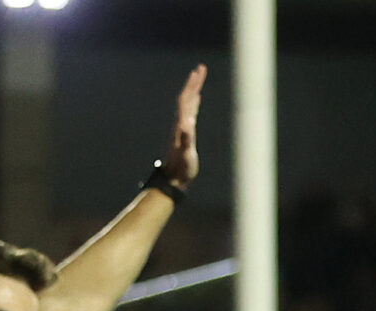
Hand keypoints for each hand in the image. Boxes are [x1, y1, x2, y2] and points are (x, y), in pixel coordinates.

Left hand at [158, 66, 204, 188]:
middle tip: (201, 68)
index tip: (197, 72)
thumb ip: (185, 140)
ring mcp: (183, 126)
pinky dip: (195, 102)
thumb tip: (186, 125)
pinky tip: (198, 98)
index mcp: (182, 124)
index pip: (186, 100)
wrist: (174, 177)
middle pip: (187, 97)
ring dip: (195, 89)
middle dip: (194, 82)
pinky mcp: (187, 132)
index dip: (192, 86)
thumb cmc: (182, 168)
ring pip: (189, 102)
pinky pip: (191, 111)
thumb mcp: (185, 155)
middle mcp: (181, 122)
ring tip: (200, 77)